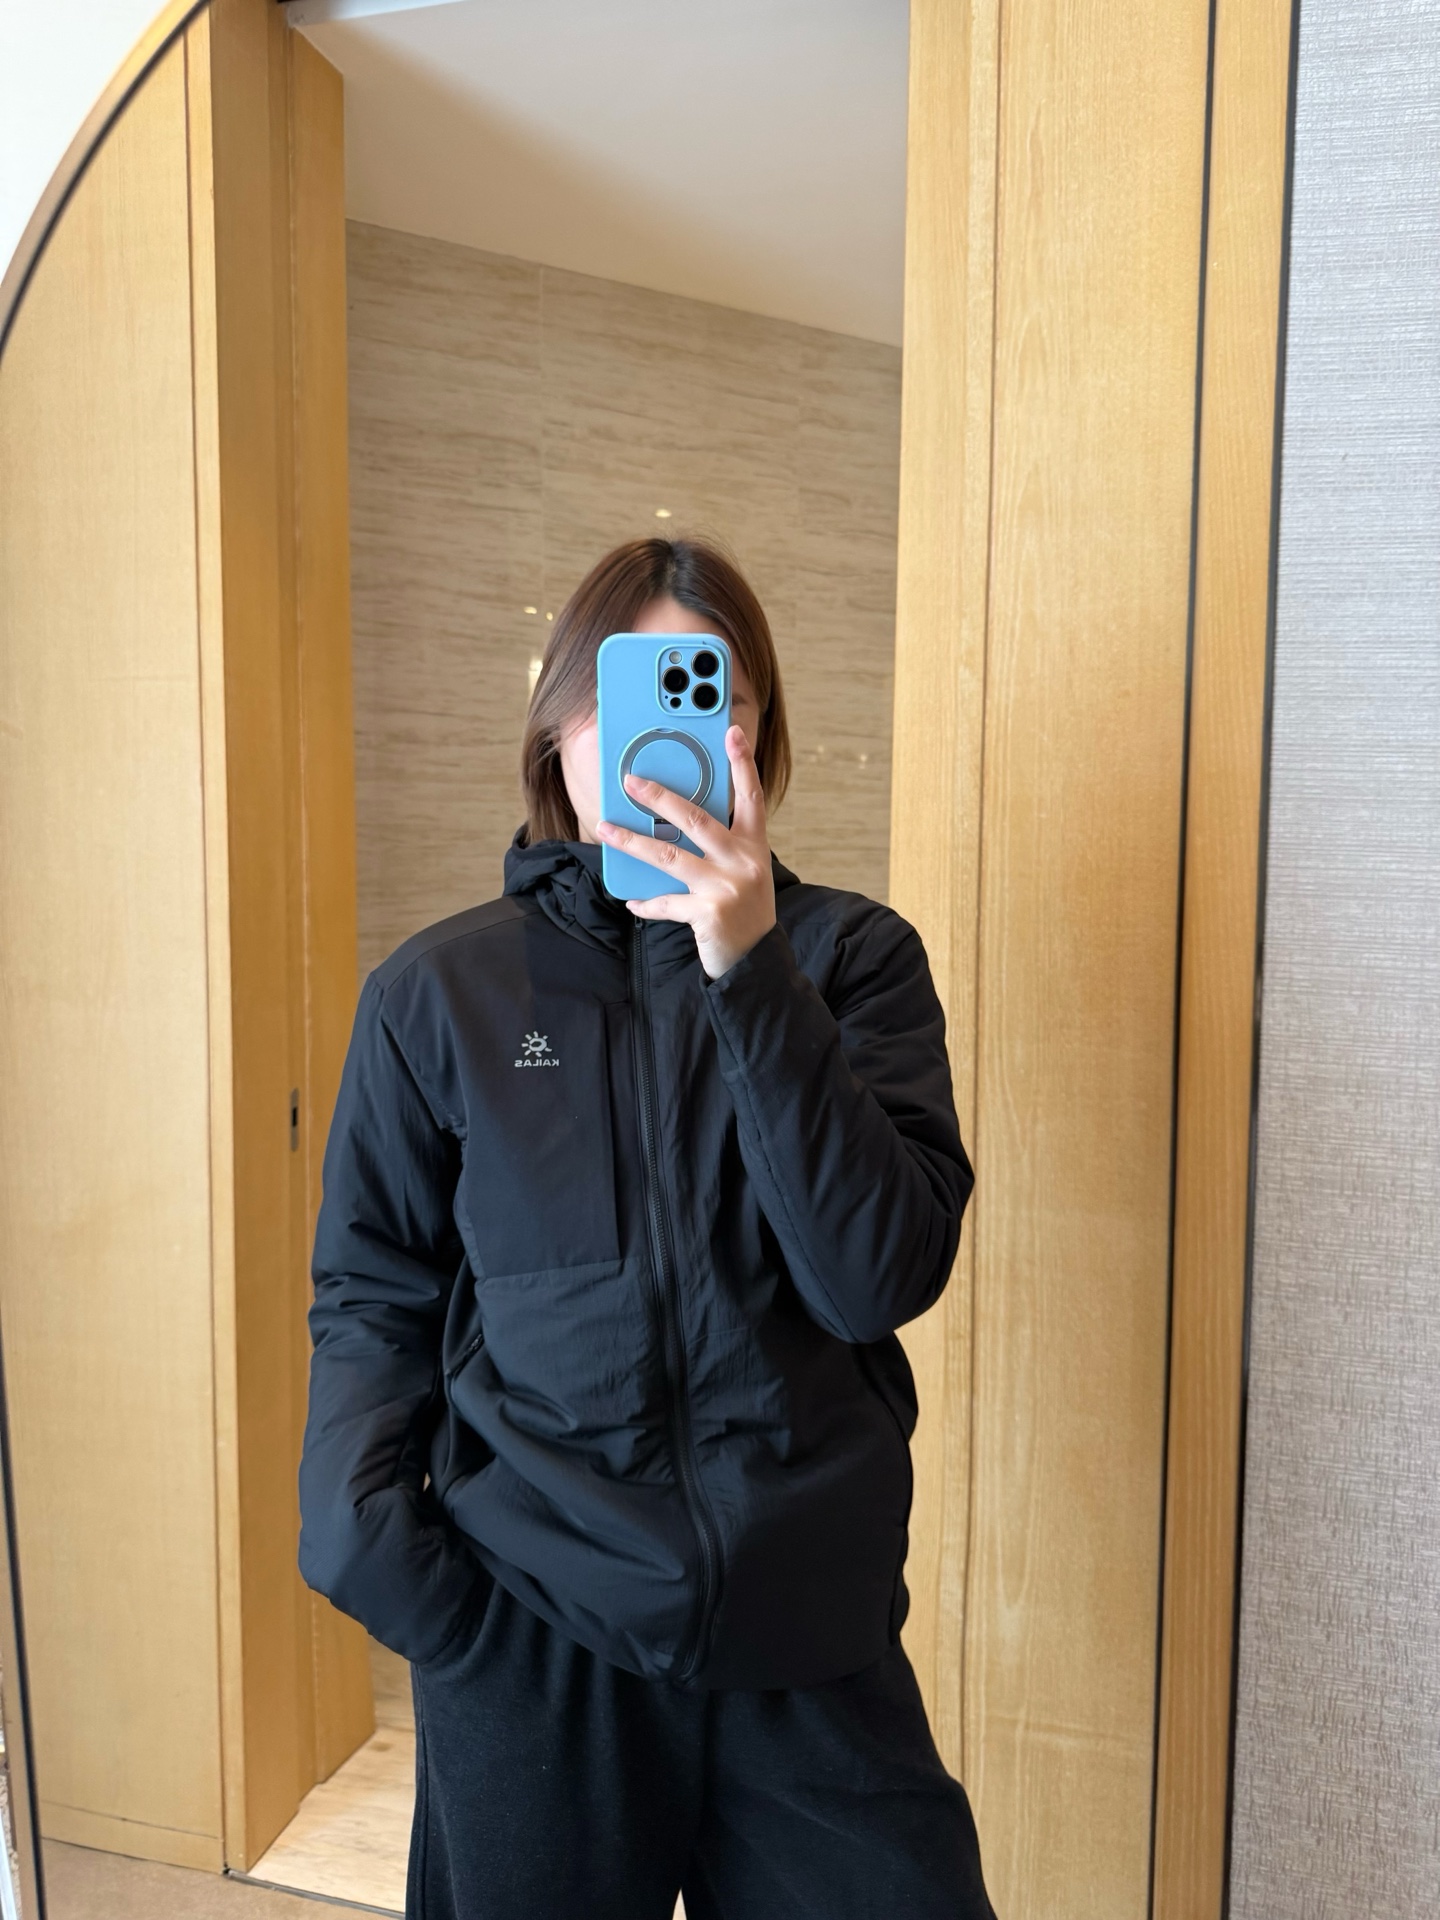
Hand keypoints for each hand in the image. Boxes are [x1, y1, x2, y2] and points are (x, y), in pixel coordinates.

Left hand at [596, 724, 775, 979]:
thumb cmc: (744, 911)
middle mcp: (743, 862)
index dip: (742, 763)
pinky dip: (646, 903)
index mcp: (754, 846)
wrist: (756, 961)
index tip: (731, 733)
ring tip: (607, 829)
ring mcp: (726, 887)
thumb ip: (721, 846)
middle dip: (660, 796)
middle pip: (697, 819)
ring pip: (669, 856)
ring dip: (632, 841)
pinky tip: (631, 900)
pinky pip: (667, 903)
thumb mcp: (743, 871)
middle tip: (632, 780)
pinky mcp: (709, 913)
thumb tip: (671, 822)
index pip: (751, 796)